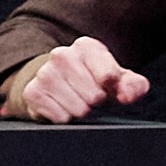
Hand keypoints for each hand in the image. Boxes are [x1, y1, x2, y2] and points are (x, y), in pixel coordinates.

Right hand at [3, 36, 152, 123]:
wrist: (57, 83)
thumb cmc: (93, 81)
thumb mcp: (118, 80)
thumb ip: (134, 85)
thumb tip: (128, 95)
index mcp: (86, 47)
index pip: (109, 75)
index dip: (113, 89)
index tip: (108, 88)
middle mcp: (62, 55)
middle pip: (94, 96)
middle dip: (96, 102)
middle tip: (91, 97)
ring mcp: (44, 73)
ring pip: (78, 109)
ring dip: (81, 112)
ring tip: (78, 102)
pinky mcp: (32, 92)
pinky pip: (60, 118)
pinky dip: (65, 118)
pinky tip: (63, 107)